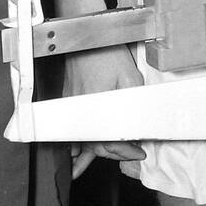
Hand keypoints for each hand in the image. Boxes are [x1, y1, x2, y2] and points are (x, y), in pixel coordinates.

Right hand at [65, 44, 145, 177]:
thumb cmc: (106, 52)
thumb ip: (134, 101)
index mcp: (97, 110)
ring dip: (85, 154)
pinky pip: (70, 127)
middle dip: (112, 154)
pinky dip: (70, 140)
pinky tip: (70, 149)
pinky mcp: (66, 100)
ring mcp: (71, 107)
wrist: (85, 36)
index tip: (139, 152)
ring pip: (79, 139)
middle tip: (127, 157)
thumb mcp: (129, 76)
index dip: (126, 151)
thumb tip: (139, 123)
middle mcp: (81, 113)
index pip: (111, 142)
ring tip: (80, 170)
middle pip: (94, 145)